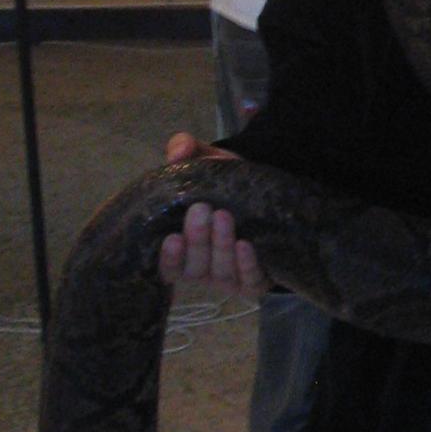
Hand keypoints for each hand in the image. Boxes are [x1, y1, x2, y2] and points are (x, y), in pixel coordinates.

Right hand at [157, 132, 265, 294]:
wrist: (263, 191)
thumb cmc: (222, 183)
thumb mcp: (203, 162)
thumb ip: (185, 149)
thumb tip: (178, 150)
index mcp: (180, 250)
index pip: (167, 265)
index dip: (168, 257)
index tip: (172, 238)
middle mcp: (200, 268)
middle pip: (195, 266)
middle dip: (198, 239)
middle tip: (202, 210)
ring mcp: (227, 278)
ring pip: (221, 271)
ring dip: (221, 245)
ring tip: (224, 217)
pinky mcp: (254, 282)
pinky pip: (250, 280)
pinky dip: (247, 263)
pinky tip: (246, 244)